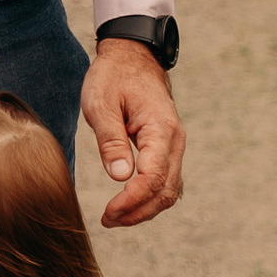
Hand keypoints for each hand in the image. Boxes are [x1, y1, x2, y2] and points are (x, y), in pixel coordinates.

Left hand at [82, 40, 185, 228]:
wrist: (131, 55)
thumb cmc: (113, 76)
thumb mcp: (102, 103)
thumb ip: (110, 140)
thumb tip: (120, 177)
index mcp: (160, 129)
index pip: (153, 178)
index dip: (131, 201)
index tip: (108, 213)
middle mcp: (174, 140)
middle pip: (165, 191)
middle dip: (138, 212)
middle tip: (108, 221)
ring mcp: (174, 144)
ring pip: (169, 189)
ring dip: (144, 208)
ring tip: (115, 217)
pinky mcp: (167, 147)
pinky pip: (166, 180)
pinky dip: (150, 197)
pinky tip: (129, 203)